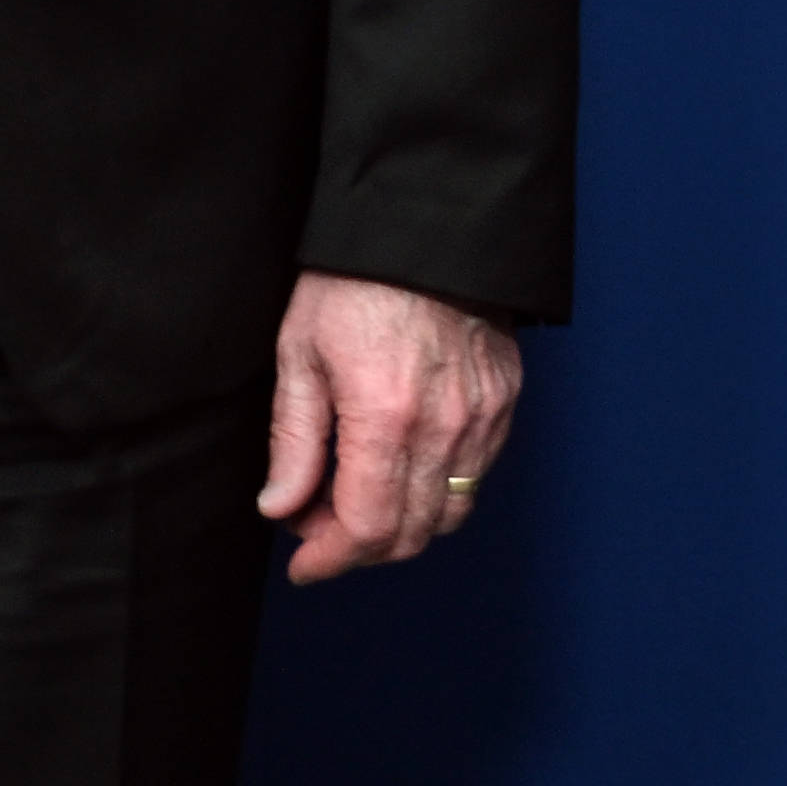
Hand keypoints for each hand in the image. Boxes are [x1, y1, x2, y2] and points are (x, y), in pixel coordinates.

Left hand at [259, 273, 520, 583]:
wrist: (426, 221)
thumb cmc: (354, 279)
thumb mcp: (301, 353)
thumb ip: (295, 440)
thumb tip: (281, 507)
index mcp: (386, 417)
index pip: (367, 529)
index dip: (330, 560)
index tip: (303, 563)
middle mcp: (445, 425)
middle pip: (411, 533)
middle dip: (360, 547)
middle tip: (319, 526)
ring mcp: (484, 413)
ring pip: (451, 511)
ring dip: (403, 524)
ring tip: (360, 496)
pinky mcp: (505, 397)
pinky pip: (478, 473)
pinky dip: (441, 488)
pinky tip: (404, 463)